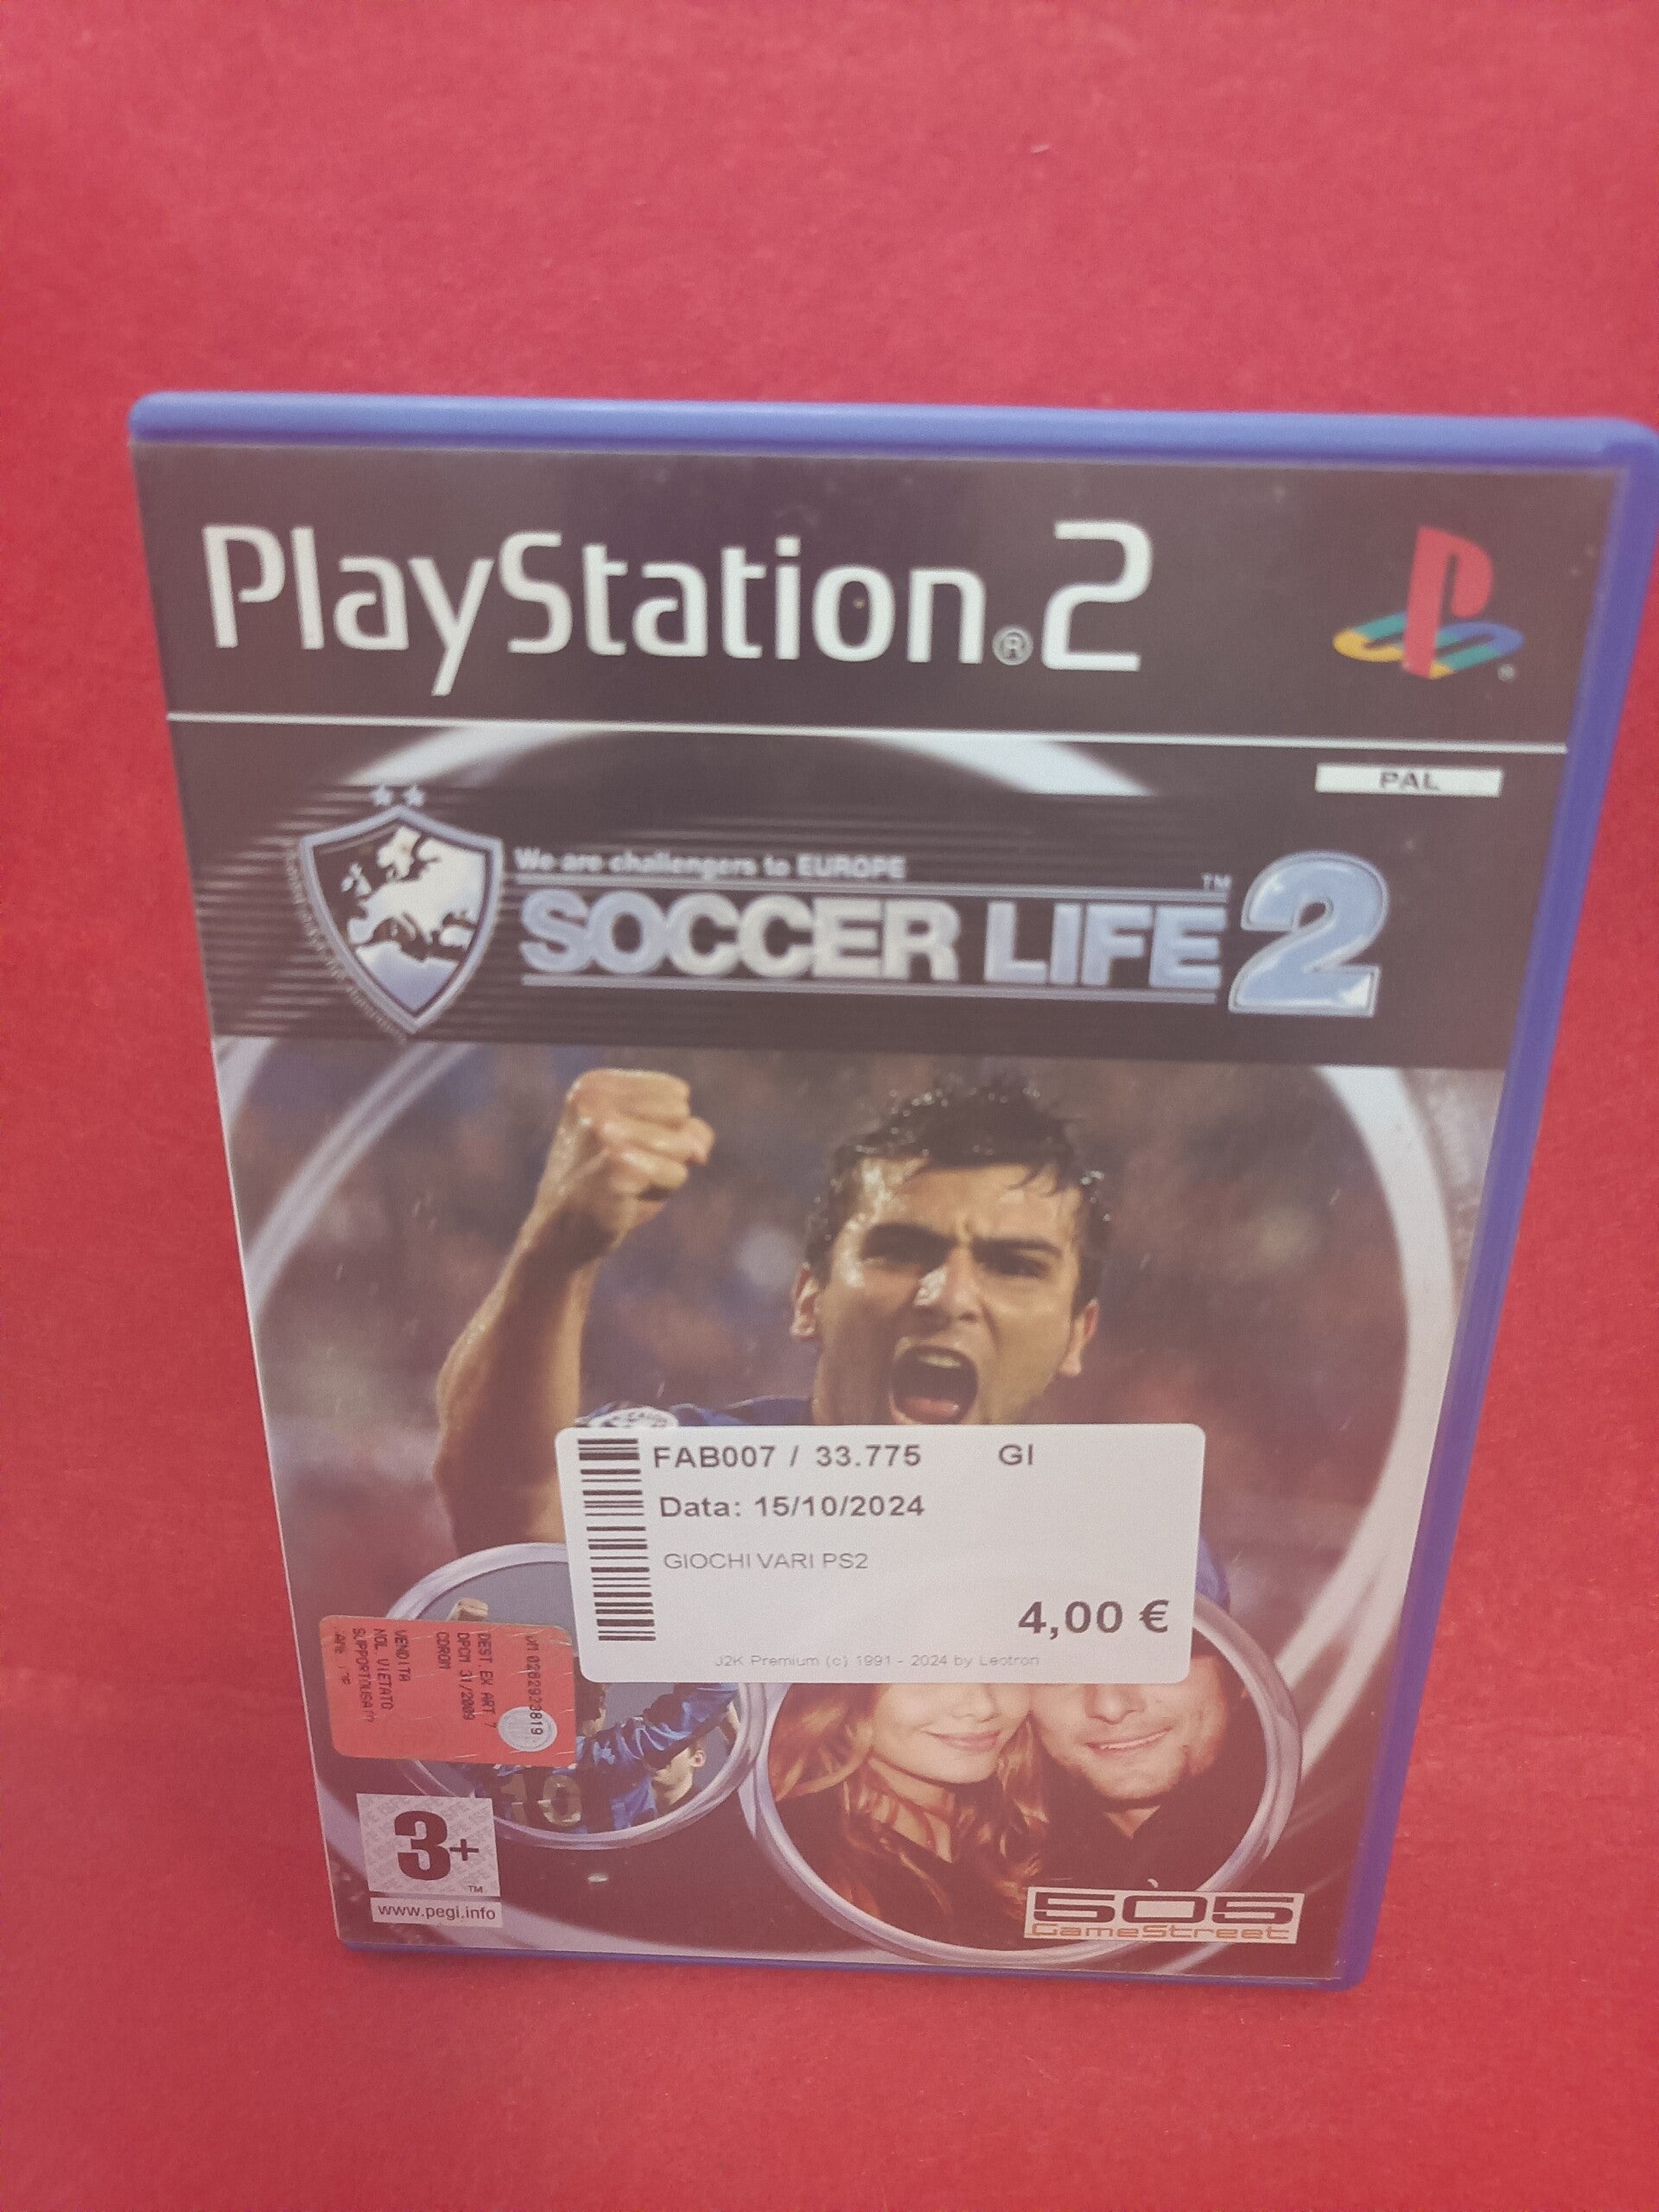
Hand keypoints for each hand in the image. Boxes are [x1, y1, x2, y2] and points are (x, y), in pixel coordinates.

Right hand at [523, 1069, 713, 1263]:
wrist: (563, 1231)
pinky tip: (624, 1198)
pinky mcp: (616, 1166)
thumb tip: (698, 1151)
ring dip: (664, 1173)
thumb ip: (688, 1130)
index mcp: (595, 1085)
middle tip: (625, 1168)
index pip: (676, 1094)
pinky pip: (676, 1174)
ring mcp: (603, 1133)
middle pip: (680, 1115)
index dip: (664, 1127)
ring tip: (626, 1183)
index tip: (624, 1147)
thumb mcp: (650, 1142)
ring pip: (682, 1146)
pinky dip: (660, 1191)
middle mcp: (594, 1102)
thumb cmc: (609, 1180)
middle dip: (666, 1148)